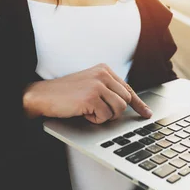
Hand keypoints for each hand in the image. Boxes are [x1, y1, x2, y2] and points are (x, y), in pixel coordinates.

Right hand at [23, 63, 152, 122]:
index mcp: (104, 69)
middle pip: (126, 100)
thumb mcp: (90, 85)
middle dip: (115, 112)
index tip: (146, 113)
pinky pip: (105, 116)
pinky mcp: (91, 97)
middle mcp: (103, 74)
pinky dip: (95, 119)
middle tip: (98, 113)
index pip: (128, 88)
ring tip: (89, 111)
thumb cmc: (66, 94)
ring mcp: (97, 84)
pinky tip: (83, 112)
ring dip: (105, 116)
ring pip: (118, 109)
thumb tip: (127, 104)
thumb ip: (107, 90)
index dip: (139, 103)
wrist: (44, 95)